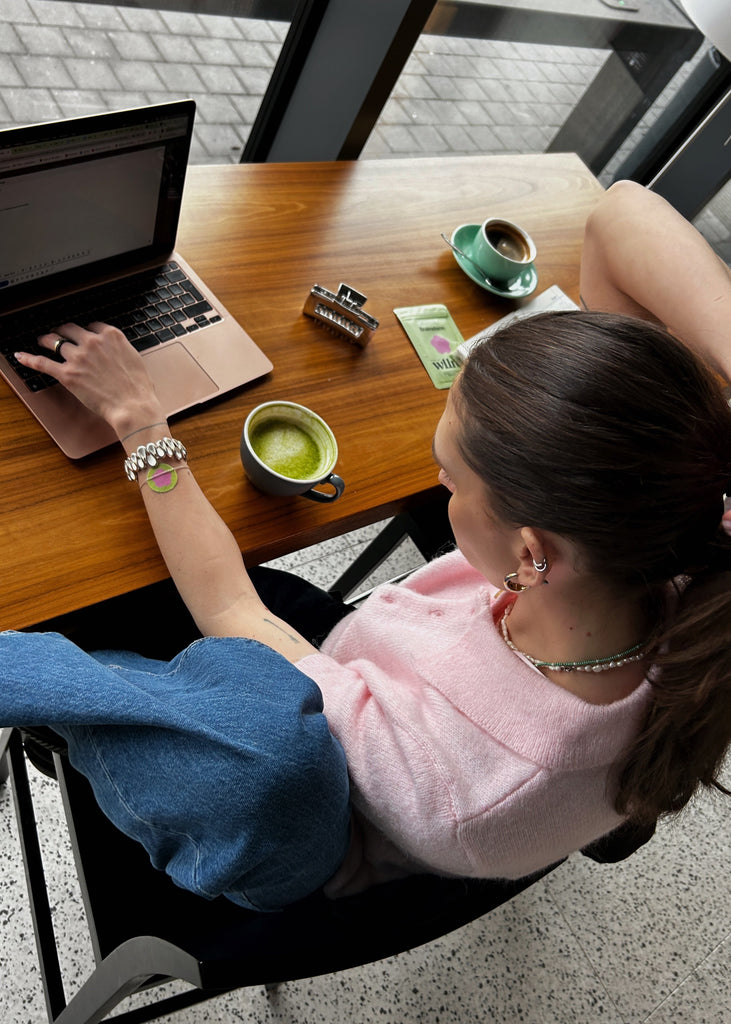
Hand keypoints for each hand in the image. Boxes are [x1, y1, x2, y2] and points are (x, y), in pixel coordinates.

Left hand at [15, 321, 164, 436]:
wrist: (133, 406)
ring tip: (42, 341)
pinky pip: (43, 363)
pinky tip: (22, 356)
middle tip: (59, 334)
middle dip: (64, 331)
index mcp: (111, 336)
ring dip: (47, 340)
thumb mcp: (135, 359)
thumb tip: (115, 353)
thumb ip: (121, 350)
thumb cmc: (138, 388)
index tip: (83, 335)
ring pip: (55, 342)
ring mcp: (78, 357)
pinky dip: (30, 359)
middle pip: (70, 329)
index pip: (92, 326)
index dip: (86, 332)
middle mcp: (92, 342)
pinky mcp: (67, 374)